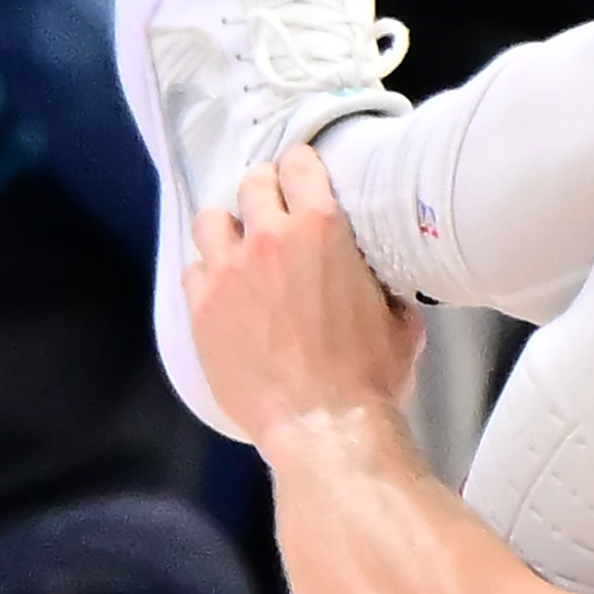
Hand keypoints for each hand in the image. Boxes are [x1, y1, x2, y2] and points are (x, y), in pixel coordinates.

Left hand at [185, 147, 423, 442]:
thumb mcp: (400, 322)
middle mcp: (268, 240)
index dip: (303, 168)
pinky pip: (194, 271)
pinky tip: (227, 292)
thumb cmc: (370, 378)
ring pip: (212, 220)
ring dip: (229, 228)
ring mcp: (227, 274)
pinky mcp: (202, 310)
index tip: (304, 178)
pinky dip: (209, 275)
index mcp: (322, 230)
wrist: (326, 428)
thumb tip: (381, 285)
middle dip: (265, 191)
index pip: (299, 165)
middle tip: (275, 211)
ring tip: (241, 248)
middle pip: (252, 183)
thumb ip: (384, 288)